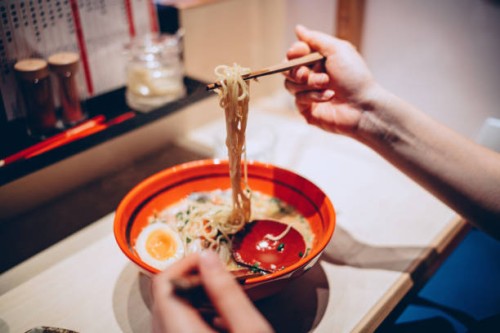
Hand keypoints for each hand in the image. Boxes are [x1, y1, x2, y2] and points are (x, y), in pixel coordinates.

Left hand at [151, 251, 272, 332]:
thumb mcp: (250, 329)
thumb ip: (227, 292)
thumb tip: (208, 256)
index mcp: (180, 331)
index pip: (163, 284)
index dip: (186, 263)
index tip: (212, 257)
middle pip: (165, 296)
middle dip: (192, 278)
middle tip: (220, 273)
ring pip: (172, 311)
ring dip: (196, 297)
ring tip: (224, 294)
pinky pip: (179, 327)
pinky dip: (197, 315)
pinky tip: (223, 320)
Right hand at [284, 25, 379, 136]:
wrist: (363, 105)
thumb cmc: (355, 77)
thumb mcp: (337, 50)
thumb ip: (315, 39)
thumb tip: (298, 29)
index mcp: (318, 61)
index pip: (294, 54)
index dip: (293, 52)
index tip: (299, 52)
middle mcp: (312, 76)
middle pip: (287, 70)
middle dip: (296, 70)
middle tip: (306, 73)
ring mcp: (308, 94)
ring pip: (290, 85)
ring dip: (309, 83)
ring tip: (326, 84)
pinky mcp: (307, 110)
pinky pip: (298, 100)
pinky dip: (314, 96)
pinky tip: (329, 96)